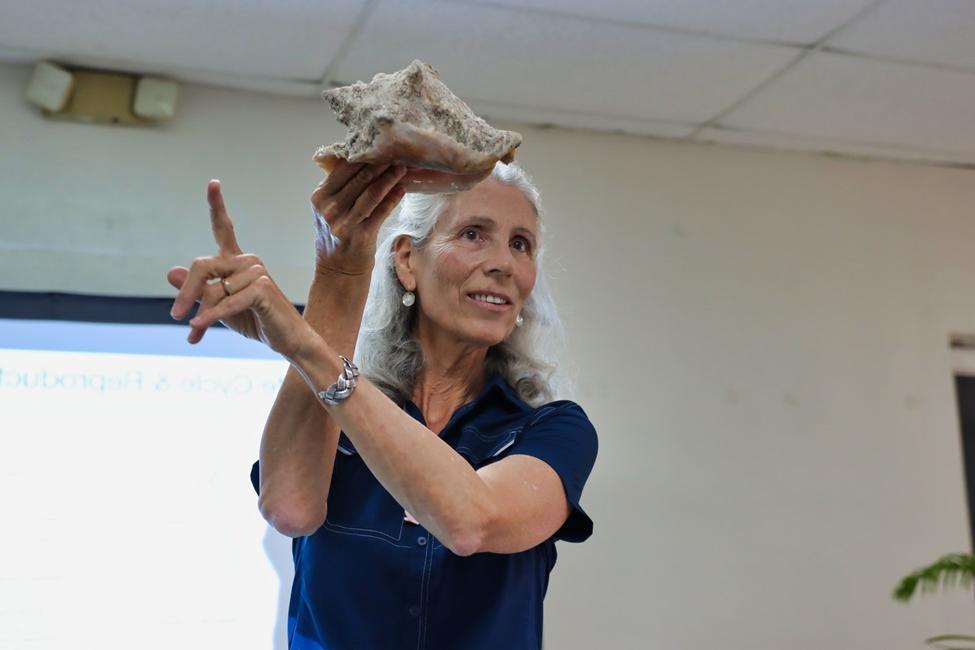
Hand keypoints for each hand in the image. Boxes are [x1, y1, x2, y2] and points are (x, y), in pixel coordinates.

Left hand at [167, 180, 315, 359]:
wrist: (288, 340)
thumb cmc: (256, 321)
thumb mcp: (217, 307)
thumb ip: (197, 291)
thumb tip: (171, 272)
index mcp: (237, 261)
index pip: (224, 229)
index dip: (217, 205)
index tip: (214, 183)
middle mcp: (247, 261)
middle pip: (203, 265)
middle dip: (186, 292)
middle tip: (174, 315)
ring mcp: (257, 271)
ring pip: (212, 290)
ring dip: (202, 315)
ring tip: (197, 333)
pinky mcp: (262, 287)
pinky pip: (226, 302)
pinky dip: (210, 317)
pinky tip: (197, 329)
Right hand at [311, 161, 406, 273]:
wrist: (337, 272)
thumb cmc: (337, 236)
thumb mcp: (329, 210)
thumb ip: (339, 188)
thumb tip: (362, 160)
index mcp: (319, 197)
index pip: (343, 168)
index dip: (363, 155)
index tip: (380, 145)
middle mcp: (329, 208)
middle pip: (359, 178)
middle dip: (380, 163)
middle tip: (397, 152)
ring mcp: (344, 222)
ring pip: (371, 193)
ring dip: (389, 178)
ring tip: (403, 167)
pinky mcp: (360, 235)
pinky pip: (380, 212)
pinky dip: (392, 198)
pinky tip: (402, 189)